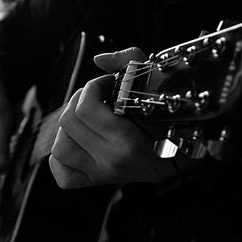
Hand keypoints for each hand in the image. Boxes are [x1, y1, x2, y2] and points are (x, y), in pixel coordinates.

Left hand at [49, 47, 178, 188]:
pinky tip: (77, 144)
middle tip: (97, 98)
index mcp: (127, 140)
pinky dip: (62, 158)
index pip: (85, 108)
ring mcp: (102, 174)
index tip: (108, 85)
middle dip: (79, 100)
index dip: (93, 87)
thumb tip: (99, 60)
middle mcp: (111, 160)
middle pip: (68, 122)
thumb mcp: (158, 88)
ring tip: (86, 120)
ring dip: (68, 128)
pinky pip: (62, 174)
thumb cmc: (172, 125)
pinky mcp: (96, 181)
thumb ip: (130, 63)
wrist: (181, 161)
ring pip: (59, 147)